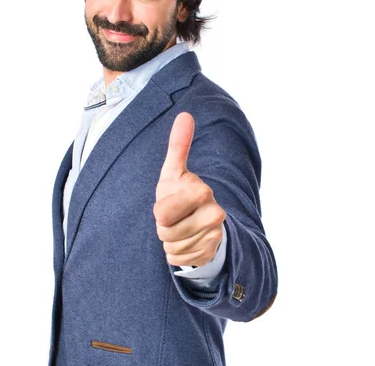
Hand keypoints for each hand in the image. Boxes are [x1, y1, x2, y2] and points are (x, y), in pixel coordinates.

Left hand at [153, 112, 225, 266]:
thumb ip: (178, 145)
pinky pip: (180, 259)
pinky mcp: (212, 252)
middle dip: (163, 227)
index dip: (159, 211)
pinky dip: (177, 253)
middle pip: (166, 231)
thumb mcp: (174, 171)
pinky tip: (186, 241)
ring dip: (170, 240)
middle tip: (173, 217)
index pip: (161, 213)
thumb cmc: (180, 193)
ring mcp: (215, 235)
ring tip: (180, 228)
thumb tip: (185, 115)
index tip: (169, 203)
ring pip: (173, 246)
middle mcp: (214, 213)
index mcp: (201, 191)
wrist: (199, 221)